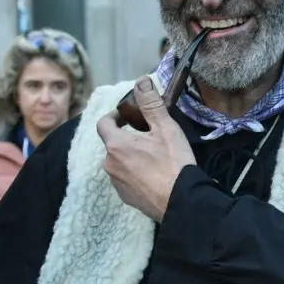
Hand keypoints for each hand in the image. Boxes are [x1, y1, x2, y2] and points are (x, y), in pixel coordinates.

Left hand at [97, 77, 194, 220]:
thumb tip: (141, 80)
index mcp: (115, 145)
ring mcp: (116, 184)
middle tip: (150, 136)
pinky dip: (136, 174)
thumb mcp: (165, 128)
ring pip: (120, 163)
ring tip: (154, 158)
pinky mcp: (126, 199)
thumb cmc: (172, 163)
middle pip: (113, 144)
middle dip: (128, 137)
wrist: (181, 203)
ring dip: (131, 157)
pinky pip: (126, 180)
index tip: (129, 115)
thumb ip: (150, 104)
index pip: (103, 123)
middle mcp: (109, 164)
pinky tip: (154, 176)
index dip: (115, 116)